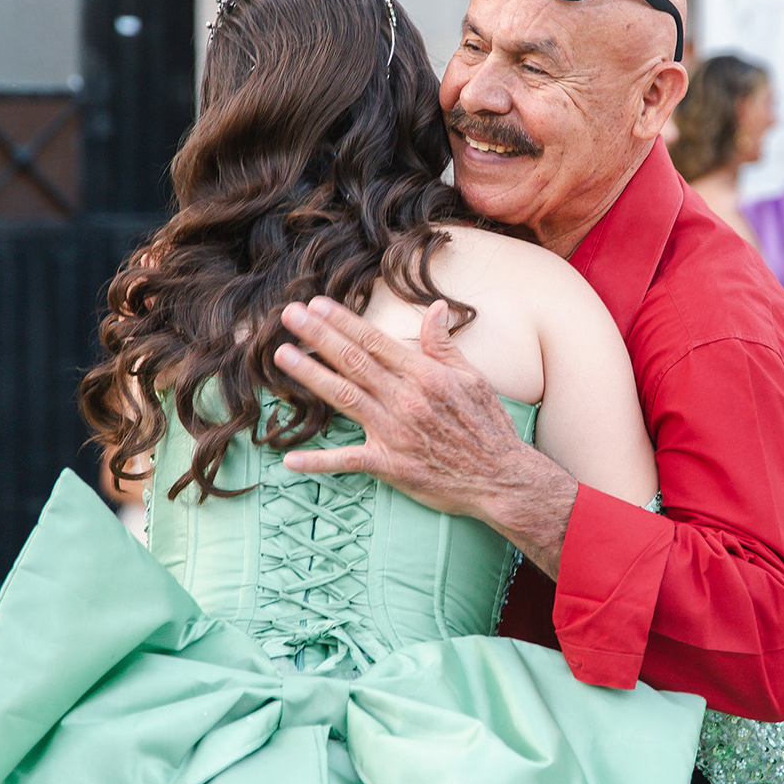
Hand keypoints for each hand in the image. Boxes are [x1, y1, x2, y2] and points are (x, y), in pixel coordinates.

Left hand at [272, 297, 574, 569]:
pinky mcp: (391, 466)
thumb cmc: (489, 427)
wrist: (502, 479)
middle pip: (353, 361)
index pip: (375, 340)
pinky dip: (318, 463)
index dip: (343, 321)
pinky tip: (289, 461)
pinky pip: (349, 462)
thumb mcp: (473, 378)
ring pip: (344, 397)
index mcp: (425, 375)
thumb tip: (435, 309)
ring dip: (310, 376)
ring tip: (282, 356)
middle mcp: (406, 399)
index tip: (316, 305)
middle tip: (288, 316)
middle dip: (318, 336)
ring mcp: (395, 432)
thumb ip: (444, 346)